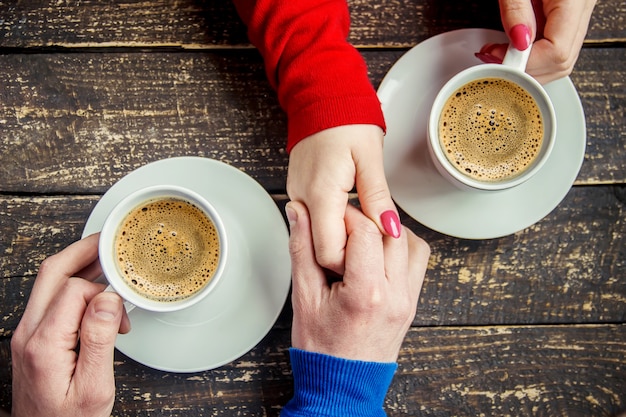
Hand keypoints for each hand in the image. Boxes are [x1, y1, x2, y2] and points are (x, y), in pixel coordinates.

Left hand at [11, 234, 129, 416]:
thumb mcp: (94, 387)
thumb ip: (99, 341)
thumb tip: (108, 300)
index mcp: (43, 344)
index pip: (73, 290)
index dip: (103, 290)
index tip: (122, 301)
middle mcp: (28, 334)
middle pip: (52, 272)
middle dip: (83, 251)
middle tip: (110, 241)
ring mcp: (27, 335)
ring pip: (50, 282)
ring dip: (81, 268)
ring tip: (109, 264)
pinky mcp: (33, 339)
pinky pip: (53, 300)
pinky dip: (77, 288)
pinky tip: (99, 296)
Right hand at [286, 124, 400, 274]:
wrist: (322, 98)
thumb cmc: (346, 121)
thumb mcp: (370, 158)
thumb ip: (378, 198)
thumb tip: (391, 229)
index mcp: (320, 194)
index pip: (328, 252)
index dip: (352, 260)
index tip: (374, 253)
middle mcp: (302, 200)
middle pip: (320, 249)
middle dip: (348, 253)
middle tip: (375, 242)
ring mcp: (298, 197)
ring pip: (317, 238)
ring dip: (342, 240)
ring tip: (366, 226)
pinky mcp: (300, 194)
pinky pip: (315, 223)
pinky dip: (335, 226)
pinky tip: (353, 217)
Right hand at [286, 200, 429, 362]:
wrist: (342, 385)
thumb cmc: (321, 348)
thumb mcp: (303, 297)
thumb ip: (302, 249)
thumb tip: (298, 213)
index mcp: (366, 294)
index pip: (366, 231)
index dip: (346, 216)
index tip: (331, 219)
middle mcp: (395, 295)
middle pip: (392, 232)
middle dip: (366, 219)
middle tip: (343, 224)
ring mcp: (408, 299)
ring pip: (412, 242)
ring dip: (388, 231)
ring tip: (361, 238)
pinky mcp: (411, 302)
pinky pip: (418, 262)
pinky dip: (401, 247)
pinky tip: (377, 253)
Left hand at [476, 0, 595, 83]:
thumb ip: (516, 10)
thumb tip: (518, 43)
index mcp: (574, 0)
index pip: (557, 51)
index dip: (526, 64)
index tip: (498, 60)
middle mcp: (582, 7)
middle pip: (562, 61)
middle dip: (527, 70)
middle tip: (494, 61)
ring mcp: (577, 13)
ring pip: (560, 57)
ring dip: (529, 66)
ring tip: (499, 55)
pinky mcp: (567, 14)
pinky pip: (555, 45)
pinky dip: (533, 54)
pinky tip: (511, 48)